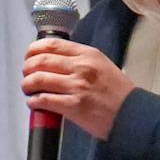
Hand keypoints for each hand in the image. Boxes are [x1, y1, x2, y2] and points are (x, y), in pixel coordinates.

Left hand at [21, 37, 135, 139]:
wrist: (132, 114)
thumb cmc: (117, 93)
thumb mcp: (101, 65)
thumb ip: (78, 60)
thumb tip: (53, 62)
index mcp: (87, 54)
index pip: (52, 45)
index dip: (33, 50)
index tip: (28, 57)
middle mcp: (81, 67)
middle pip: (40, 61)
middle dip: (27, 68)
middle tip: (26, 76)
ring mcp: (77, 86)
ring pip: (38, 79)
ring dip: (27, 86)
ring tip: (28, 90)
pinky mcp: (74, 106)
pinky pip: (44, 100)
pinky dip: (34, 102)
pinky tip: (35, 104)